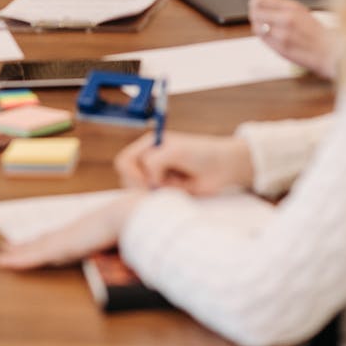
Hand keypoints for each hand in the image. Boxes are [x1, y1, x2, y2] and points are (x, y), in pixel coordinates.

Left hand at [0, 191, 143, 270]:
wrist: (128, 215)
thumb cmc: (131, 222)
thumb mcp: (126, 233)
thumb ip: (123, 239)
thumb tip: (133, 242)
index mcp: (84, 228)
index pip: (60, 235)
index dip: (46, 238)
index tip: (35, 240)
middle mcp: (70, 231)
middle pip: (43, 240)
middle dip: (25, 245)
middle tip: (8, 247)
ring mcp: (64, 239)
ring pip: (34, 248)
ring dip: (17, 252)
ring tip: (1, 255)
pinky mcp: (59, 247)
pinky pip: (33, 256)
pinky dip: (17, 260)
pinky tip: (3, 262)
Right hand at [115, 130, 253, 194]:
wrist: (221, 167)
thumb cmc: (200, 153)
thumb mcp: (175, 151)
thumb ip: (155, 161)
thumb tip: (148, 180)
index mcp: (148, 145)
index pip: (124, 161)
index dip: (131, 173)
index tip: (148, 180)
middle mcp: (149, 160)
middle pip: (127, 179)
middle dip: (141, 186)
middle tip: (160, 188)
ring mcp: (157, 176)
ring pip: (139, 192)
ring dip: (152, 193)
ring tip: (172, 188)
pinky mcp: (165, 190)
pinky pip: (153, 200)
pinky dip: (161, 199)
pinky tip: (176, 193)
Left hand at [248, 0, 337, 78]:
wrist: (329, 50)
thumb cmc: (315, 31)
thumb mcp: (300, 11)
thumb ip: (280, 7)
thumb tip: (260, 4)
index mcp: (291, 6)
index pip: (259, 0)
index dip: (254, 3)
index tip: (254, 5)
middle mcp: (285, 19)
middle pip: (255, 14)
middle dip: (254, 15)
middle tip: (257, 17)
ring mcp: (282, 35)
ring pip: (257, 28)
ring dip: (258, 27)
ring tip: (267, 28)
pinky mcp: (280, 49)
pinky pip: (263, 40)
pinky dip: (265, 38)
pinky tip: (272, 37)